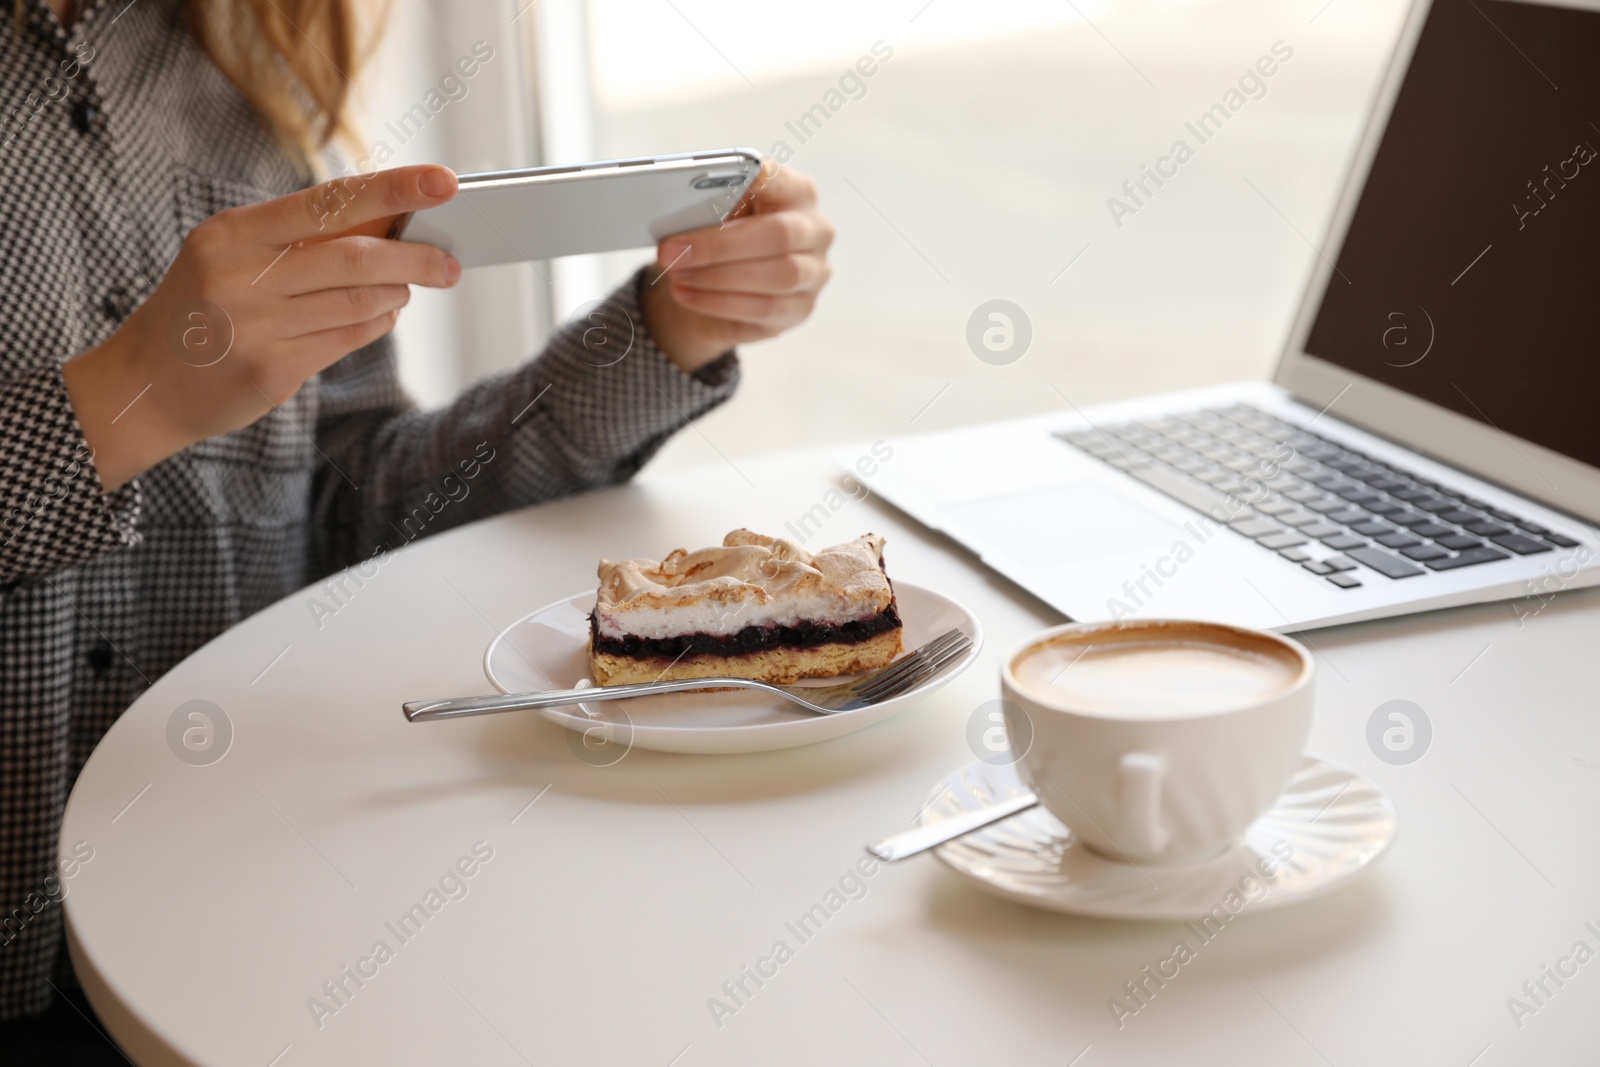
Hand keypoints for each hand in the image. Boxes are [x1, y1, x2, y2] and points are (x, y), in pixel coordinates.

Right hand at [64, 165, 462, 489]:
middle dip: (414, 257)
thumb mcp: (233, 257)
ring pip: (357, 300)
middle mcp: (240, 275)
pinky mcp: (271, 369)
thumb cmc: (206, 309)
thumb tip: (388, 219)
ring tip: (408, 288)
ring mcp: (255, 325)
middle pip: (355, 256)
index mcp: (232, 233)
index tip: (444, 181)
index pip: (328, 200)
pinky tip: (384, 315)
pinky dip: (377, 323)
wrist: (148, 384)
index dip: (393, 188)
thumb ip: (300, 239)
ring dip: (396, 293)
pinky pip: (346, 338)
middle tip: (451, 262)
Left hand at [641, 163, 833, 372]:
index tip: (716, 182)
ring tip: (677, 274)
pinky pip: (765, 308)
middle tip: (674, 250)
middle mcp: (815, 230)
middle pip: (779, 234)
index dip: (753, 179)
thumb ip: (710, 208)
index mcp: (797, 191)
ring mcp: (815, 272)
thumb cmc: (722, 238)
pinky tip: (687, 295)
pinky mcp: (801, 309)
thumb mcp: (716, 215)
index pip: (780, 179)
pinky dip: (719, 302)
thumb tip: (684, 217)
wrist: (725, 288)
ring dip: (717, 277)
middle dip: (720, 244)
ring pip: (777, 275)